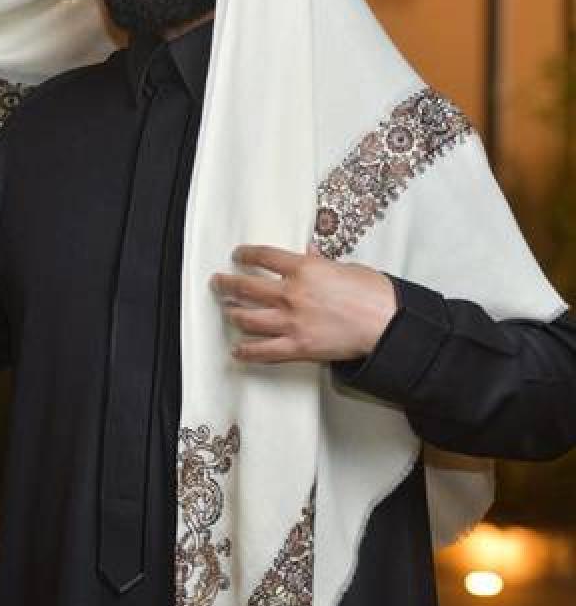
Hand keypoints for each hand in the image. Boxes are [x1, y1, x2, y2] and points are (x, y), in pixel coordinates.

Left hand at [209, 242, 396, 363]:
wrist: (388, 324)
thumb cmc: (374, 294)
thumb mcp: (345, 267)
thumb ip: (321, 262)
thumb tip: (309, 253)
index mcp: (303, 269)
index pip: (263, 256)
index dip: (245, 254)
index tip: (237, 255)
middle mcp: (291, 293)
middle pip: (245, 287)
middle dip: (226, 284)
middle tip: (217, 283)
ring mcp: (291, 321)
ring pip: (247, 318)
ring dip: (232, 314)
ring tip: (226, 311)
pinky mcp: (298, 347)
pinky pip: (263, 351)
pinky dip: (246, 351)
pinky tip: (236, 350)